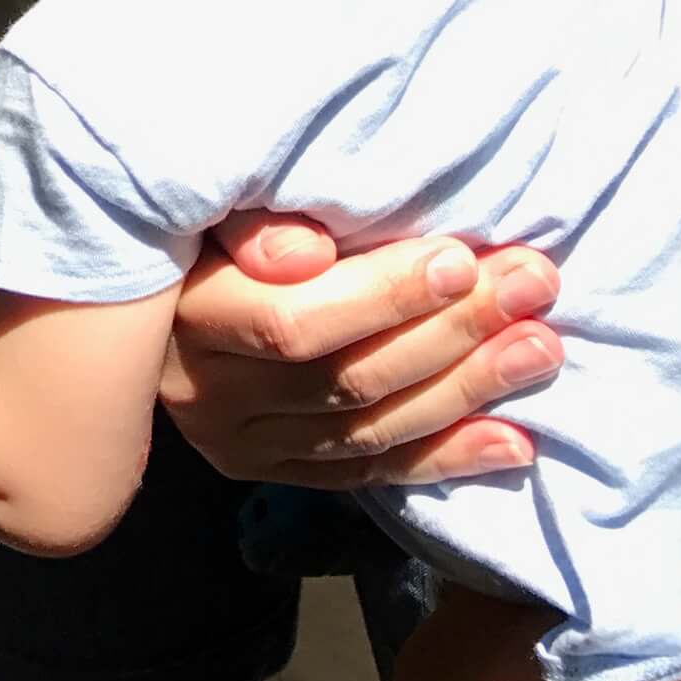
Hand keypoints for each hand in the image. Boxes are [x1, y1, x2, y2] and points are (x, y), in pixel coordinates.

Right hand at [158, 213, 562, 486]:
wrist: (139, 303)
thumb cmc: (195, 228)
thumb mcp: (210, 207)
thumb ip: (251, 224)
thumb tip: (310, 254)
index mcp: (184, 317)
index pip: (292, 323)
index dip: (382, 297)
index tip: (460, 258)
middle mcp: (206, 394)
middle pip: (344, 375)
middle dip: (450, 332)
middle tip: (530, 286)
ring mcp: (239, 443)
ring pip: (367, 427)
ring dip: (466, 389)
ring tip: (541, 347)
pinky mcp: (270, 470)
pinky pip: (369, 473)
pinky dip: (447, 458)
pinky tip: (515, 441)